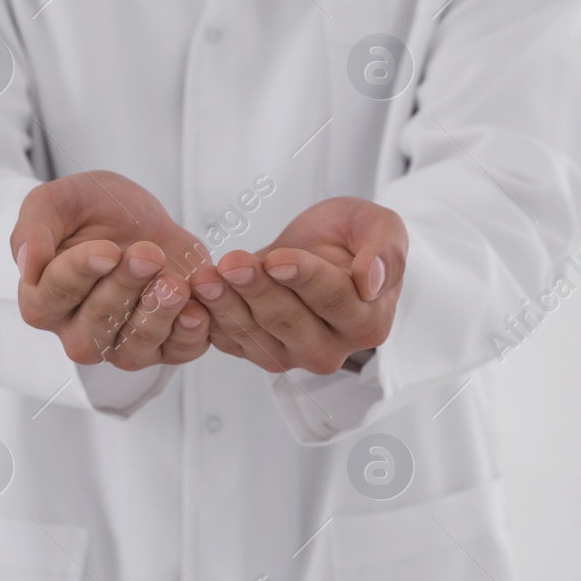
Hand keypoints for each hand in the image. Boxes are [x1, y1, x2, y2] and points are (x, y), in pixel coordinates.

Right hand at [11, 171, 212, 369]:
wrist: (142, 219)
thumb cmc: (93, 211)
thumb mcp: (58, 201)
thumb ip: (35, 227)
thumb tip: (27, 263)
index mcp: (42, 300)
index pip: (54, 295)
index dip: (81, 272)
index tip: (106, 250)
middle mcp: (77, 331)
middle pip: (96, 324)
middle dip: (124, 288)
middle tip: (147, 253)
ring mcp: (120, 344)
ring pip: (135, 346)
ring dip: (156, 314)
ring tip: (174, 283)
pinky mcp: (162, 346)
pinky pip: (176, 352)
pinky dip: (189, 335)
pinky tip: (197, 310)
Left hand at [189, 197, 405, 374]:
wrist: (323, 250)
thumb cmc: (354, 237)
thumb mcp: (379, 225)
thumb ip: (386, 251)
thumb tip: (371, 281)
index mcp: (368, 320)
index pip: (333, 299)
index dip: (304, 278)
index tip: (278, 258)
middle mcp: (332, 348)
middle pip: (289, 321)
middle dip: (258, 290)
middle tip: (232, 263)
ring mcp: (292, 355)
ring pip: (255, 335)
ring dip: (226, 305)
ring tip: (206, 277)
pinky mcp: (258, 352)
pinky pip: (231, 342)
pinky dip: (210, 320)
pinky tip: (194, 297)